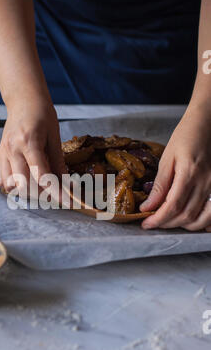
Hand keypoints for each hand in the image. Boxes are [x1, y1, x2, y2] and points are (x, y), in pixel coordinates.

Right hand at [0, 97, 65, 194]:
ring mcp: (4, 152)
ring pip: (11, 185)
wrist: (24, 100)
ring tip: (39, 188)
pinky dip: (12, 185)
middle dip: (41, 194)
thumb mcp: (55, 136)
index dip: (54, 191)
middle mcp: (13, 149)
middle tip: (54, 193)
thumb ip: (57, 161)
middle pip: (24, 184)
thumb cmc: (42, 114)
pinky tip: (24, 181)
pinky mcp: (0, 155)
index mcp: (29, 142)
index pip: (41, 175)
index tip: (66, 200)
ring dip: (26, 191)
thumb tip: (65, 182)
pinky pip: (2, 178)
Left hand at [140, 107, 210, 231]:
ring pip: (200, 219)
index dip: (158, 219)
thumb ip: (159, 185)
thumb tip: (148, 207)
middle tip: (153, 222)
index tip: (146, 223)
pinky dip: (200, 221)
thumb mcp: (167, 158)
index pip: (172, 206)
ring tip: (168, 221)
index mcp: (189, 174)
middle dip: (167, 224)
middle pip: (186, 216)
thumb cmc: (185, 137)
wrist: (207, 124)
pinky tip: (187, 220)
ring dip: (182, 225)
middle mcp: (205, 183)